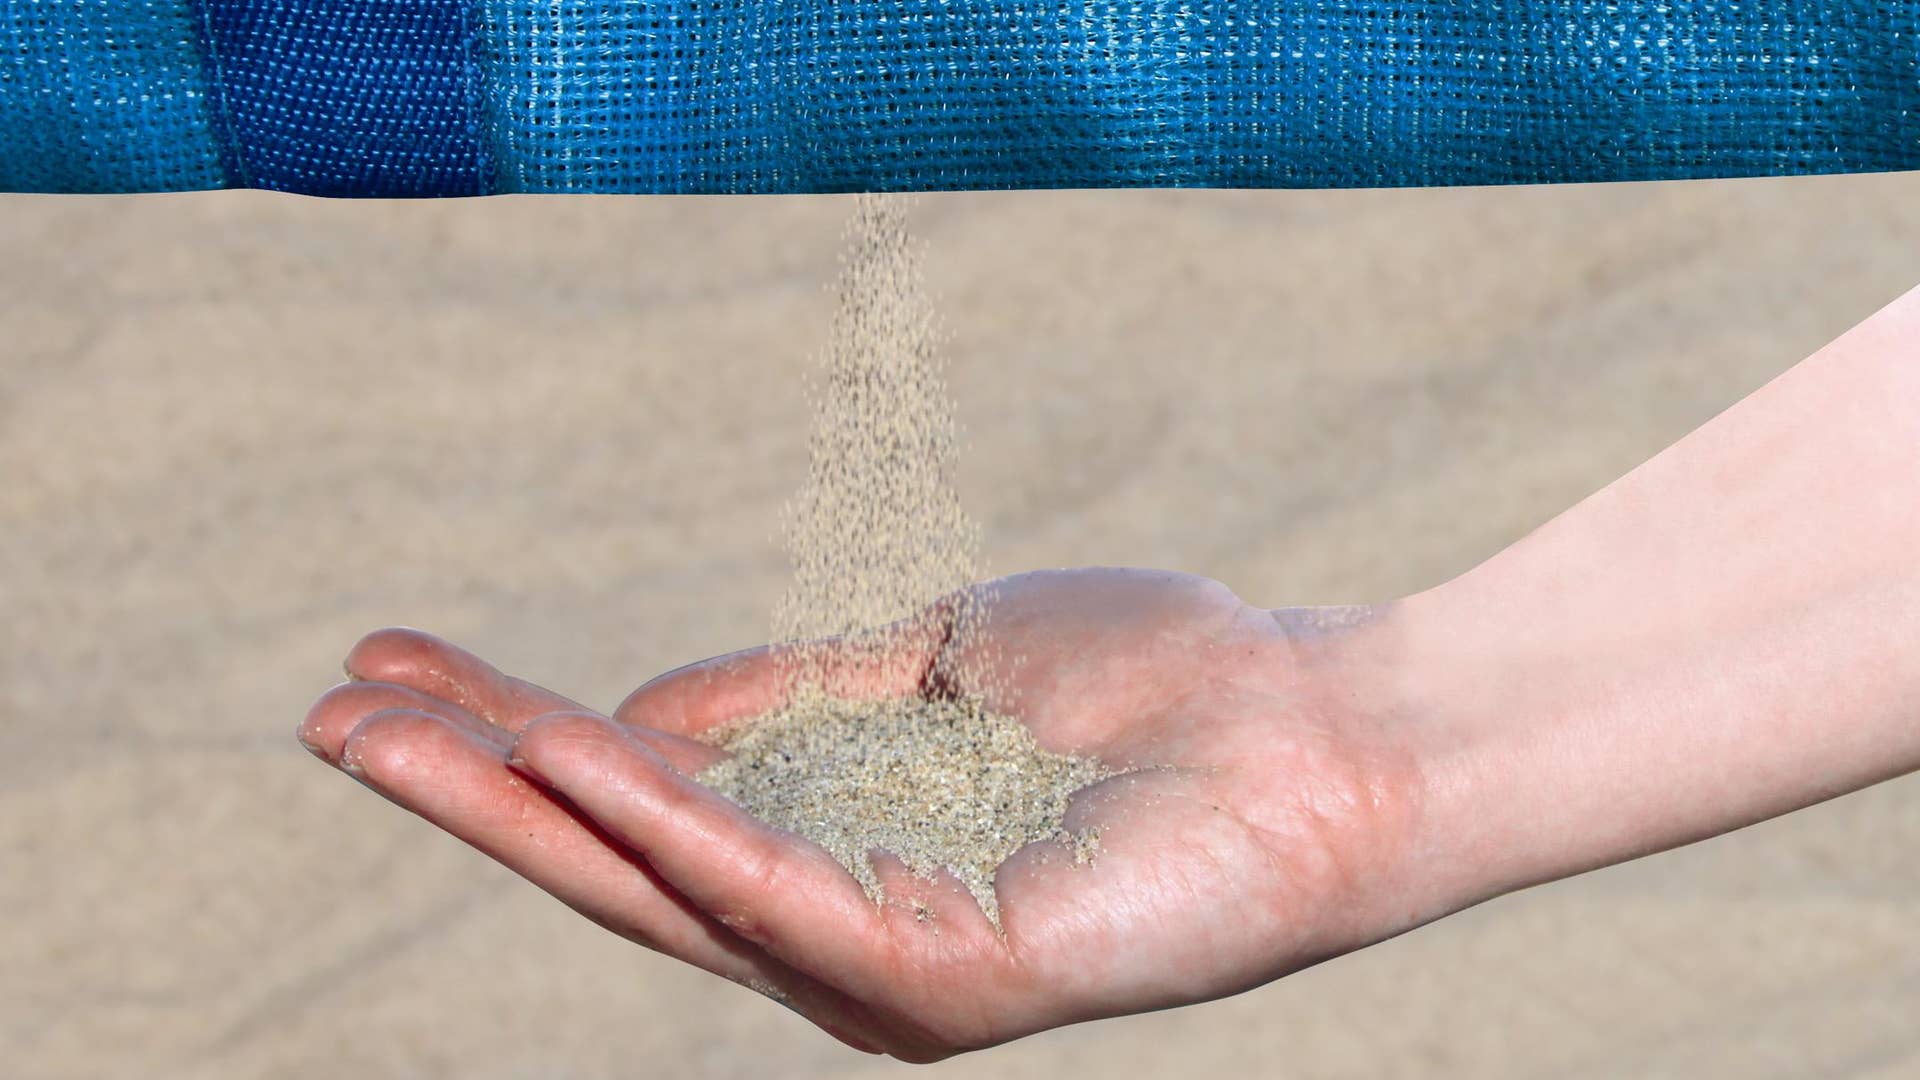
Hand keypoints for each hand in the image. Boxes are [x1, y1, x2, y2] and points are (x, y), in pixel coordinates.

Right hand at [298, 568, 1434, 1059]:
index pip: (644, 802)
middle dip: (470, 792)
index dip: (513, 736)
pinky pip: (783, 899)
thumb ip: (783, 699)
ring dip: (523, 808)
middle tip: (326, 712)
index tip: (396, 664)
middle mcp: (845, 938)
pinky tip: (569, 745)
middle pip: (621, 867)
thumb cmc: (1150, 686)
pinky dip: (671, 823)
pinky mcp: (951, 978)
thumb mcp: (927, 668)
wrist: (1323, 727)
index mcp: (841, 858)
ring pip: (669, 894)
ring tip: (387, 726)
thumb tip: (619, 713)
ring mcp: (890, 972)